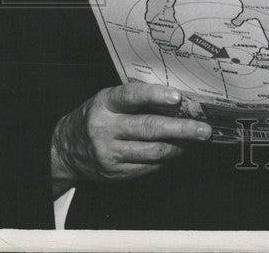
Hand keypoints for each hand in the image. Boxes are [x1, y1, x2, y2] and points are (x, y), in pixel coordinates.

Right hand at [50, 83, 212, 197]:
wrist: (64, 150)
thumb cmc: (96, 117)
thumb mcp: (108, 99)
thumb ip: (136, 97)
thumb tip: (177, 99)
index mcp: (105, 104)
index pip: (132, 96)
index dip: (156, 95)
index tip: (178, 97)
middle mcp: (106, 129)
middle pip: (149, 128)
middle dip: (181, 129)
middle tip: (204, 129)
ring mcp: (110, 154)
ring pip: (153, 151)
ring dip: (178, 146)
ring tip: (195, 140)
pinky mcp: (114, 172)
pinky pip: (147, 166)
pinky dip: (165, 159)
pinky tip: (175, 151)